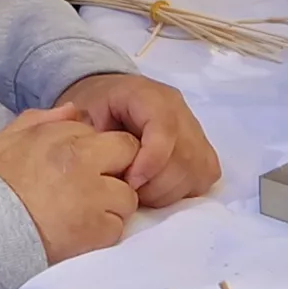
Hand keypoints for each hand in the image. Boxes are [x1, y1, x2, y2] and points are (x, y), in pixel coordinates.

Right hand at [0, 107, 140, 263]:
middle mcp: (85, 162)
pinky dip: (103, 231)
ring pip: (127, 196)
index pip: (104, 134)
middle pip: (128, 154)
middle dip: (116, 169)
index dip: (97, 150)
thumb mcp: (7, 139)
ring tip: (85, 213)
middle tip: (94, 187)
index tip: (83, 166)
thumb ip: (41, 119)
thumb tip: (74, 109)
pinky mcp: (98, 230)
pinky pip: (117, 227)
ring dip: (112, 204)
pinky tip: (80, 232)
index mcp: (64, 138)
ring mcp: (95, 197)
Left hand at [55, 72, 220, 206]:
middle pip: (184, 157)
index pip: (165, 130)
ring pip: (197, 171)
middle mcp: (180, 111)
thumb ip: (90, 136)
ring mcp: (195, 130)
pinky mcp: (203, 150)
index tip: (128, 183)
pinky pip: (205, 176)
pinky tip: (158, 189)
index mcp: (150, 96)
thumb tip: (104, 161)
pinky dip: (183, 191)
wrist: (110, 99)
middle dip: (155, 185)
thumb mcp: (82, 114)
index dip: (149, 163)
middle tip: (128, 192)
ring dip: (168, 192)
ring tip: (140, 192)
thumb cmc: (95, 108)